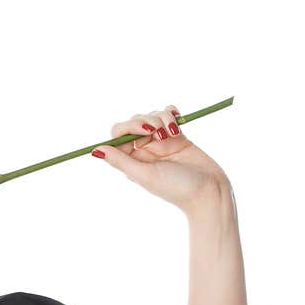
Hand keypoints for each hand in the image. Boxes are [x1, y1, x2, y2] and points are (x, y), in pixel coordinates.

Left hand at [92, 105, 230, 214]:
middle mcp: (143, 150)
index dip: (129, 126)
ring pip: (153, 116)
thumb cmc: (176, 188)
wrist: (209, 191)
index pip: (119, 133)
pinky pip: (168, 115)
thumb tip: (95, 150)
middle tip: (160, 133)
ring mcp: (160, 142)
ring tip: (173, 133)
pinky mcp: (177, 136)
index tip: (146, 131)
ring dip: (163, 118)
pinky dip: (171, 114)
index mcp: (131, 159)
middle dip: (148, 121)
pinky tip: (178, 122)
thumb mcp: (145, 175)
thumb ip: (120, 161)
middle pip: (135, 121)